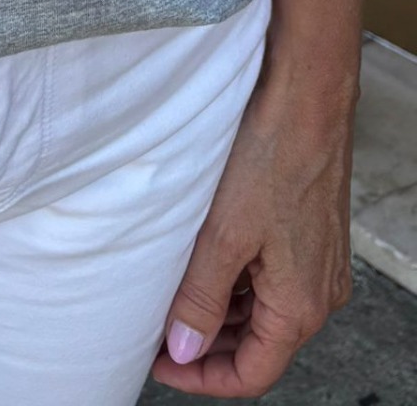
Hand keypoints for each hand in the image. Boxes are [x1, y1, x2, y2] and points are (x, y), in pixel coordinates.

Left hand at [151, 67, 355, 395]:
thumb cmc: (272, 158)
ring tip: (172, 298)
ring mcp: (317, 264)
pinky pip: (271, 279)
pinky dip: (236, 283)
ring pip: (262, 312)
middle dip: (207, 347)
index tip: (159, 364)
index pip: (252, 374)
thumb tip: (183, 349)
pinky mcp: (309, 236)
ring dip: (219, 313)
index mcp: (301, 306)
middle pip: (258, 346)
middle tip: (157, 333)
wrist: (307, 98)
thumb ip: (200, 297)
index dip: (202, 379)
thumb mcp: (224, 235)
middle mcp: (318, 293)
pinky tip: (202, 264)